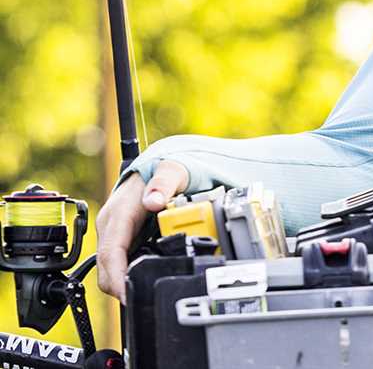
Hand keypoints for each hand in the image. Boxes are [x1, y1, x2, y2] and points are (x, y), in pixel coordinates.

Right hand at [95, 160, 188, 302]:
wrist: (159, 167)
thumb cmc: (164, 171)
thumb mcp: (171, 172)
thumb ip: (164, 184)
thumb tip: (154, 201)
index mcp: (118, 214)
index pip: (110, 253)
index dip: (117, 278)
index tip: (128, 296)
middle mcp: (110, 226)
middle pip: (106, 268)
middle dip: (119, 288)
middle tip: (141, 302)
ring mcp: (113, 234)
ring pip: (110, 269)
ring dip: (123, 284)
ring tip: (144, 295)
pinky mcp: (119, 240)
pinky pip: (118, 264)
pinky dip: (127, 276)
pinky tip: (143, 281)